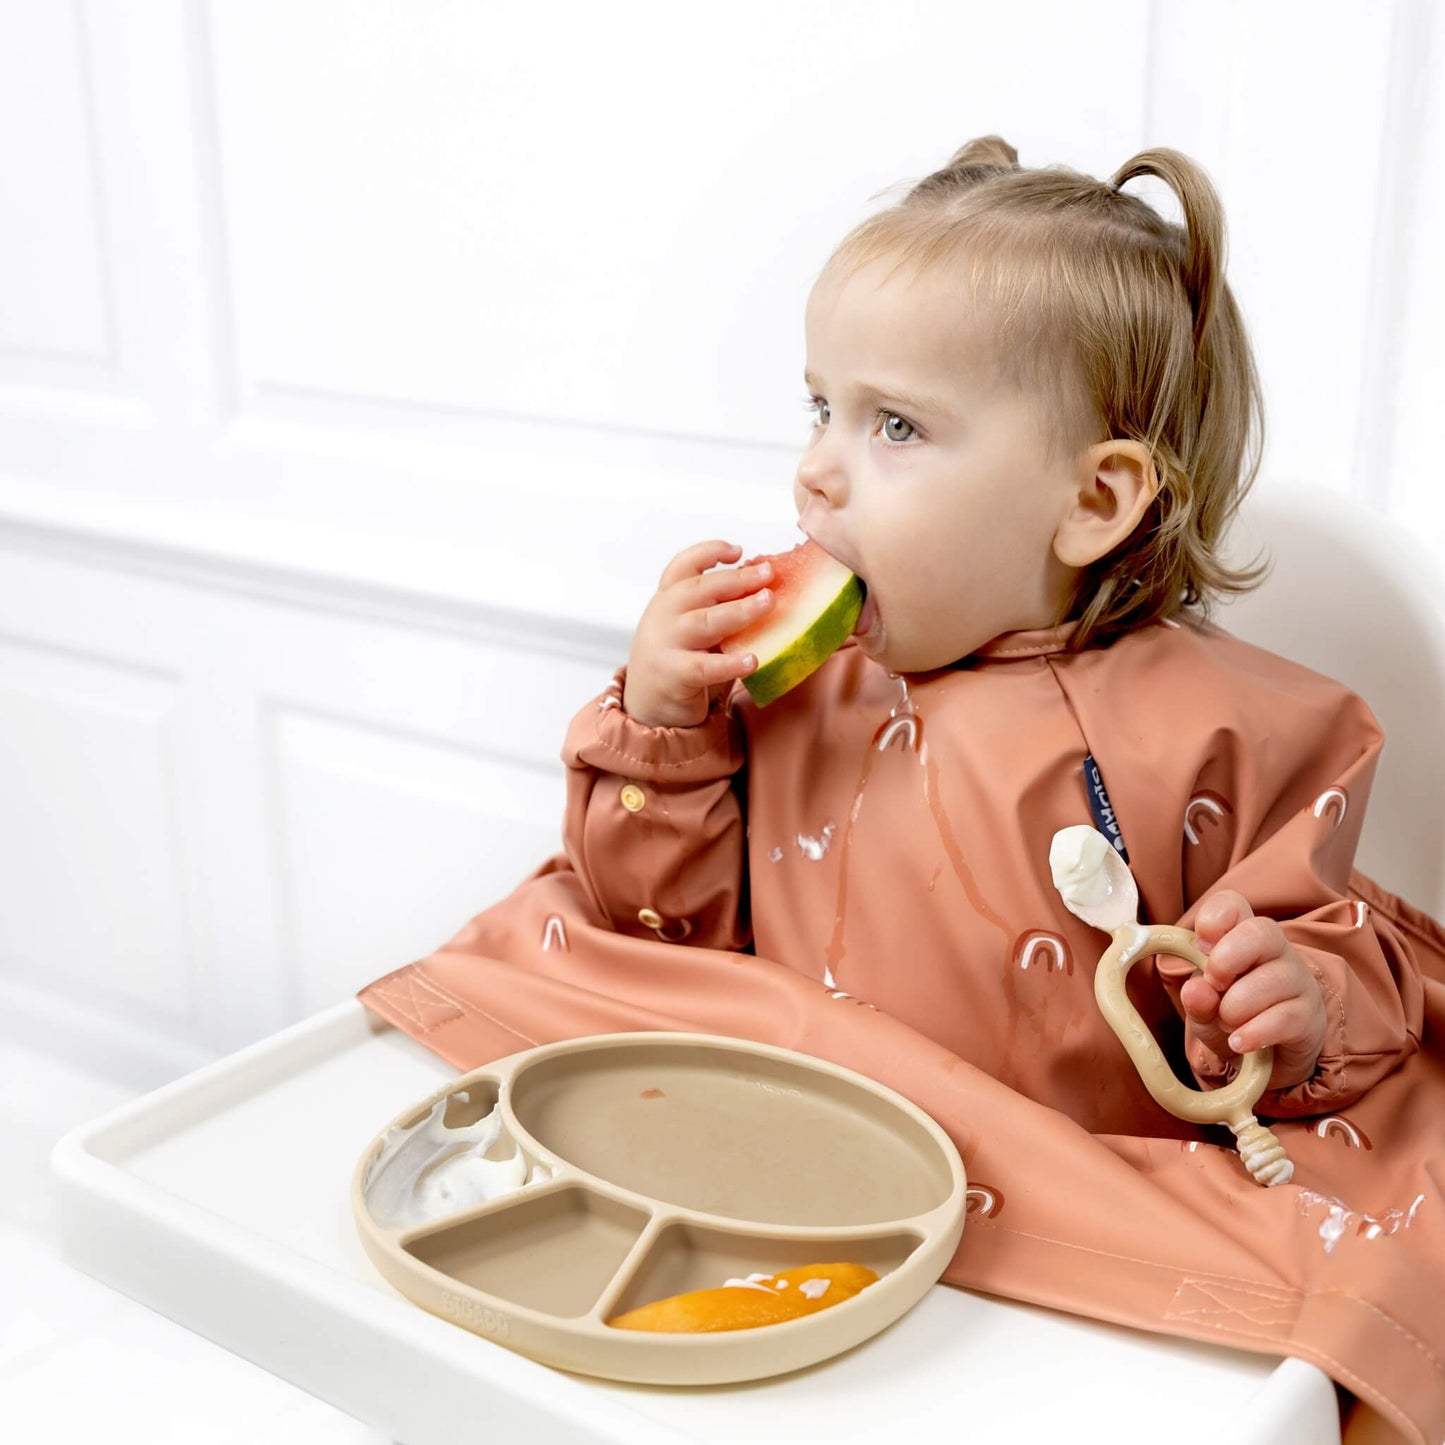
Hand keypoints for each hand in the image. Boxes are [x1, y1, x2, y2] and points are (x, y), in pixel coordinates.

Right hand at [621, 540, 772, 728]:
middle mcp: (664, 615)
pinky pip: (705, 667)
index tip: (737, 550)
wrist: (646, 705)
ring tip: (768, 602)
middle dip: (737, 579)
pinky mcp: (673, 675)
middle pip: (701, 589)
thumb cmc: (679, 659)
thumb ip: (716, 607)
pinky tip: (752, 660)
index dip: (708, 553)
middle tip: (768, 574)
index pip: (683, 566)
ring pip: (705, 622)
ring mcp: (666, 644)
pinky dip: (729, 663)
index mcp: (668, 598)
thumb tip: (762, 586)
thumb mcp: (689, 626)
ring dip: (739, 611)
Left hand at [1179, 891, 1327, 1090]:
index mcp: (1242, 936)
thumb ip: (1196, 998)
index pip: (1233, 905)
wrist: (1266, 1057)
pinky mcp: (1312, 1015)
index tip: (1201, 947)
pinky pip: (1284, 1018)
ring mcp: (1298, 980)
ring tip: (1227, 1023)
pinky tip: (1240, 1042)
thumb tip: (1197, 990)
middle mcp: (1276, 950)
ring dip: (1235, 1008)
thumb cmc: (1233, 1016)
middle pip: (1261, 932)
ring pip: (1269, 981)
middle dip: (1226, 961)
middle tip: (1213, 985)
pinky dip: (1253, 1033)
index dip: (1214, 918)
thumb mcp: (1204, 1009)